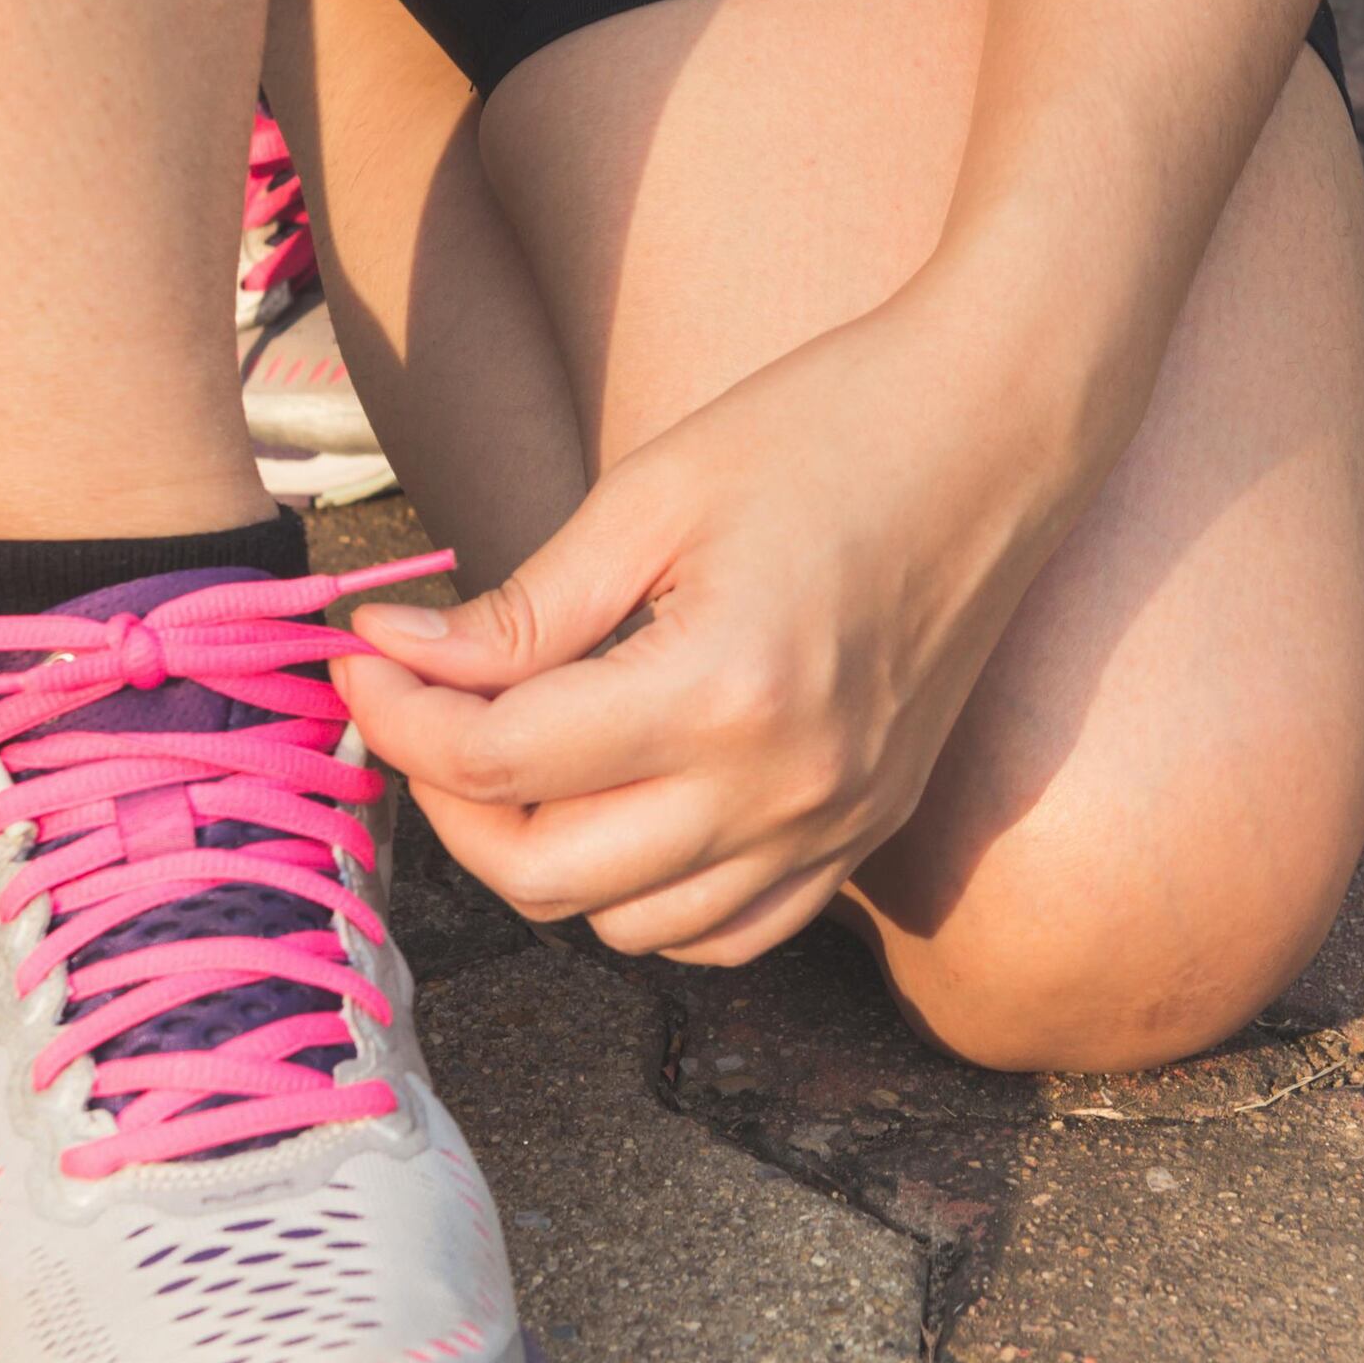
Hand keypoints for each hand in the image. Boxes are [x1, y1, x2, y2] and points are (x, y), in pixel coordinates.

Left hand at [334, 300, 1095, 964]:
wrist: (999, 429)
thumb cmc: (826, 428)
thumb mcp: (651, 496)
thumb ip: (522, 609)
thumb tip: (396, 657)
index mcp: (721, 691)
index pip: (500, 761)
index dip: (399, 716)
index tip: (364, 658)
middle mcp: (782, 788)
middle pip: (546, 874)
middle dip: (450, 801)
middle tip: (422, 712)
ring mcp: (834, 826)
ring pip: (628, 928)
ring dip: (544, 857)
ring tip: (519, 755)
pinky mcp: (865, 833)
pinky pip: (727, 934)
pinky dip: (649, 900)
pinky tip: (619, 812)